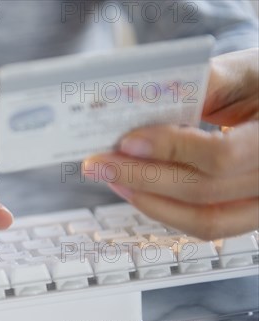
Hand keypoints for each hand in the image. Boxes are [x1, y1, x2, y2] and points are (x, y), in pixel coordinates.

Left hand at [83, 48, 258, 239]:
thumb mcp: (241, 73)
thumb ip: (200, 84)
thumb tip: (142, 99)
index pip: (221, 155)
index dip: (170, 150)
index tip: (126, 142)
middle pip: (202, 191)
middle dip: (140, 177)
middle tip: (98, 164)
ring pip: (204, 220)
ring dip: (148, 200)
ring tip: (112, 179)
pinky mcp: (249, 215)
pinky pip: (207, 225)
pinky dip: (167, 210)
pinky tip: (136, 191)